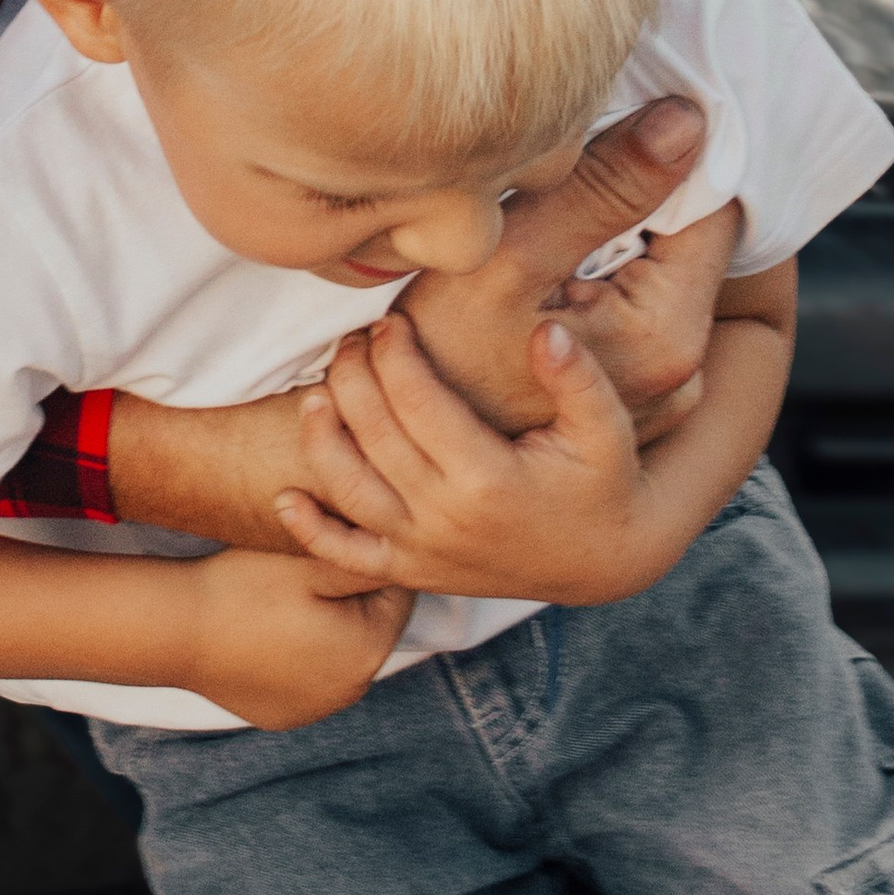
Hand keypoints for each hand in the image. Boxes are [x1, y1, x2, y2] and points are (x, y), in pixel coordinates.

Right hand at [175, 549, 412, 731]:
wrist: (176, 630)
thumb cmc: (243, 588)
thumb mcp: (312, 561)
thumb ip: (365, 558)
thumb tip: (404, 550)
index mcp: (367, 650)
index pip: (397, 597)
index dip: (369, 566)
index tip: (339, 547)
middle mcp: (351, 691)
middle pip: (370, 629)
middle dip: (351, 600)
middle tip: (309, 570)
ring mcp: (316, 710)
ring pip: (340, 655)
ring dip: (328, 630)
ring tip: (287, 602)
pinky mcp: (285, 716)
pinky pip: (309, 679)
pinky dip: (300, 657)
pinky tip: (271, 633)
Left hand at [277, 310, 665, 607]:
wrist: (603, 560)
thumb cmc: (603, 482)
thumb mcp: (606, 430)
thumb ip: (578, 379)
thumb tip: (544, 330)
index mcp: (489, 479)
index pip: (417, 402)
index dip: (393, 354)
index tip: (386, 321)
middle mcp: (447, 519)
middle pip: (374, 436)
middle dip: (353, 378)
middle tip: (350, 341)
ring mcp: (425, 551)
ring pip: (348, 490)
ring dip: (322, 439)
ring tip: (317, 393)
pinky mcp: (414, 573)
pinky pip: (348, 558)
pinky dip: (312, 531)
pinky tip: (286, 498)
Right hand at [391, 97, 727, 439]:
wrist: (404, 442)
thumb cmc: (438, 358)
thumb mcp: (509, 256)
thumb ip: (602, 188)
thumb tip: (687, 123)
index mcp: (667, 334)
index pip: (712, 206)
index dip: (664, 158)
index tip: (602, 147)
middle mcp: (684, 370)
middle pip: (687, 238)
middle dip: (633, 202)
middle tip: (554, 200)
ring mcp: (665, 388)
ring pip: (660, 268)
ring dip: (615, 239)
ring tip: (544, 247)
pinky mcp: (639, 391)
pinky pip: (640, 306)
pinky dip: (604, 279)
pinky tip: (547, 287)